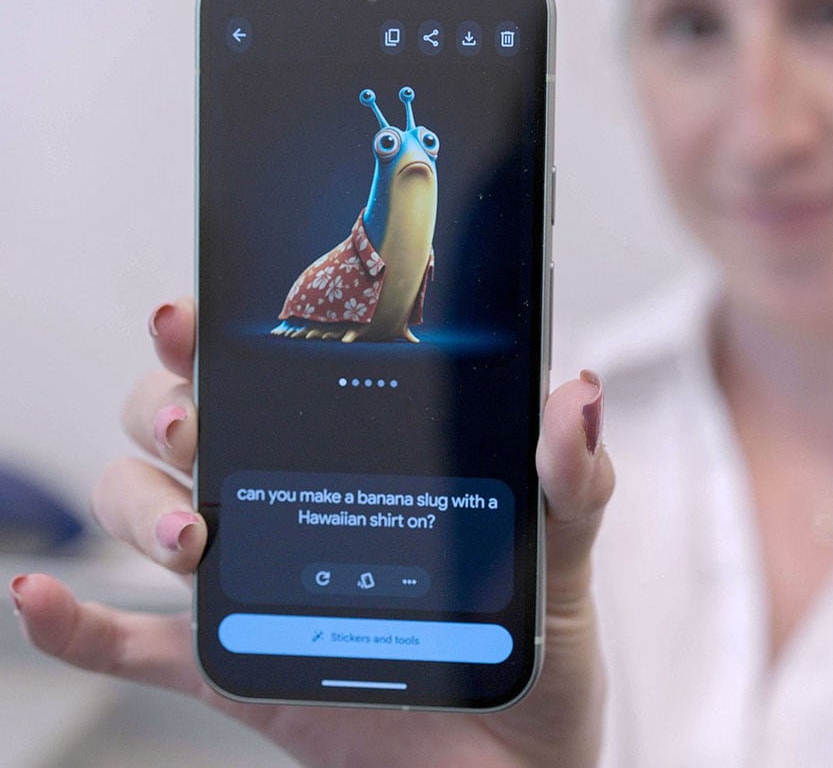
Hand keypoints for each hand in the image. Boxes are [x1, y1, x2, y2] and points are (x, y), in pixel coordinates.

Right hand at [9, 298, 613, 766]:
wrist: (518, 756)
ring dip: (136, 505)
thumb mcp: (564, 547)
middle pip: (178, 426)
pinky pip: (130, 644)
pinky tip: (39, 598)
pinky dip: (74, 623)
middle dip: (166, 409)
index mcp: (354, 457)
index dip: (213, 338)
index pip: (266, 375)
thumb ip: (570, 476)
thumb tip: (573, 395)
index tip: (191, 315)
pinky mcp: (233, 667)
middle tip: (201, 427)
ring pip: (142, 512)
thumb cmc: (534, 640)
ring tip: (193, 531)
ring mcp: (252, 582)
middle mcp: (287, 502)